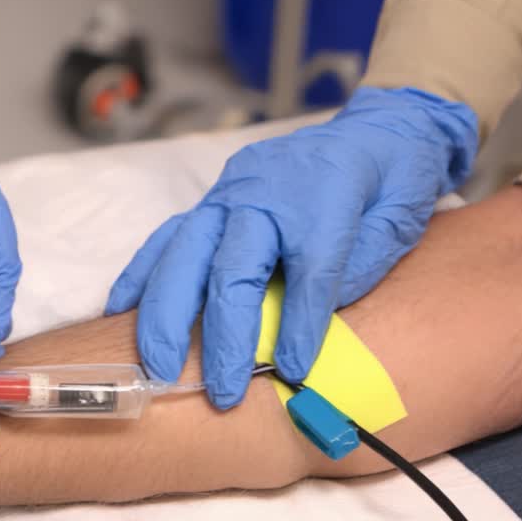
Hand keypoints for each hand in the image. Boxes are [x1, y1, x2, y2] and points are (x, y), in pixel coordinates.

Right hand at [106, 87, 477, 406]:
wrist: (374, 128)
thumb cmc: (392, 180)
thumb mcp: (401, 219)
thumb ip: (362, 266)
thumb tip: (313, 318)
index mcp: (323, 196)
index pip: (307, 271)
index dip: (299, 325)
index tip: (292, 371)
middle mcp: (264, 192)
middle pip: (231, 269)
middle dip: (222, 337)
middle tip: (220, 392)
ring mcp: (229, 192)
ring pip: (184, 255)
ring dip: (166, 316)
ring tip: (158, 367)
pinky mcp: (210, 200)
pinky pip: (167, 239)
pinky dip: (141, 277)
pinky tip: (120, 313)